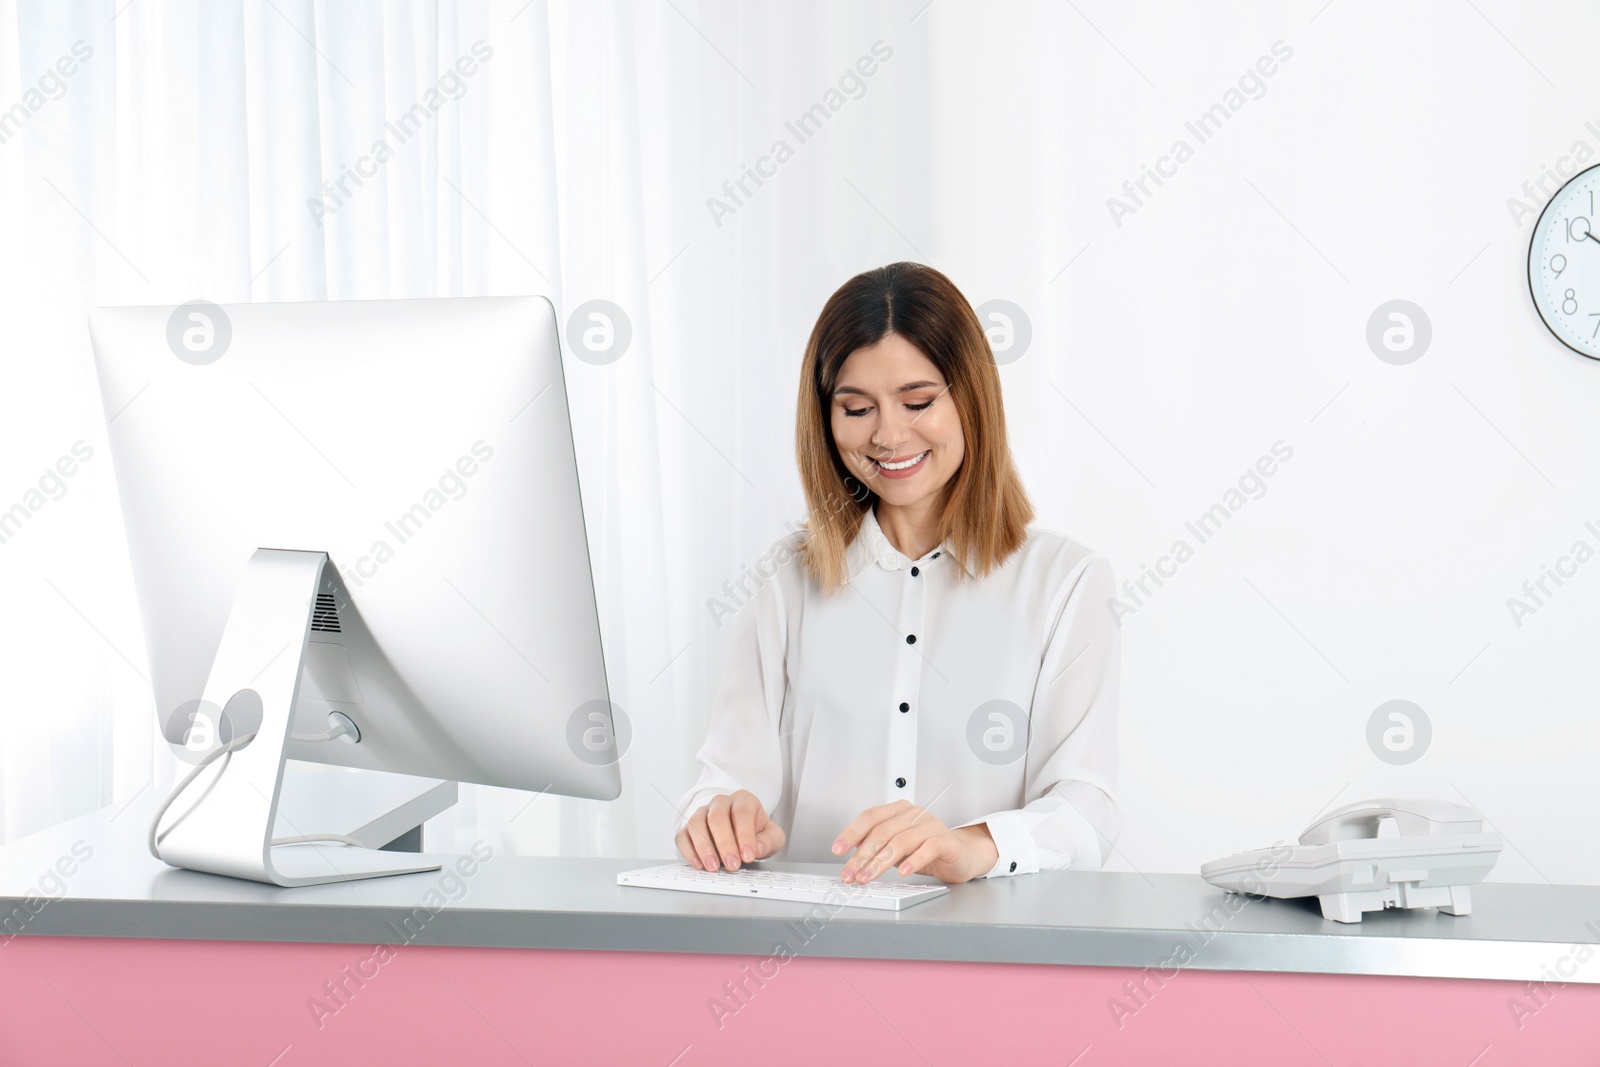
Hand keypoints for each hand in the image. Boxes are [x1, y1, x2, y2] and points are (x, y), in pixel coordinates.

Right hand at [675, 789, 785, 870]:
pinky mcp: (688, 827)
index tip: (748, 855)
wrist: (741, 832)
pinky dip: (688, 850)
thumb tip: (757, 849)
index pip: (742, 812)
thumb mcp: (772, 836)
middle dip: (724, 843)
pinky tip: (698, 864)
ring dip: (704, 847)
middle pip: (717, 817)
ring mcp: (702, 813)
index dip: (745, 835)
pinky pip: (682, 835)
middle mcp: (721, 802)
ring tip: (713, 866)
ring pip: (696, 823)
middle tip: (732, 864)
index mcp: (743, 800)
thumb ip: (769, 841)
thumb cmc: (757, 832)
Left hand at [832, 801, 998, 884]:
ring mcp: (931, 825)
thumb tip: (851, 858)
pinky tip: (903, 872)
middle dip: (862, 856)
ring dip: (880, 862)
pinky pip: (927, 848)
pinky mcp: (945, 841)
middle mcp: (914, 814)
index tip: (838, 850)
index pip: (870, 817)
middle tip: (851, 874)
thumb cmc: (925, 851)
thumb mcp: (896, 848)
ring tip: (868, 877)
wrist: (959, 856)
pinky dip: (913, 861)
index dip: (852, 833)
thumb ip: (877, 847)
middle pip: (882, 831)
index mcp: (898, 810)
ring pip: (900, 841)